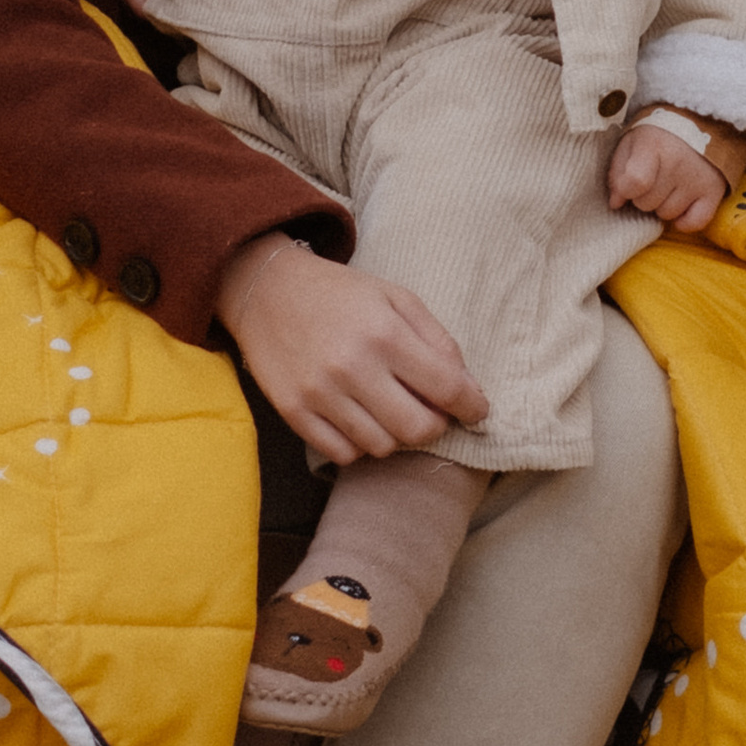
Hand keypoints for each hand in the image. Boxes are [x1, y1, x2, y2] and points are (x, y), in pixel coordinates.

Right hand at [214, 233, 489, 465]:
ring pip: (381, 447)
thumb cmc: (341, 294)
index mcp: (385, 333)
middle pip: (418, 428)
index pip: (446, 387)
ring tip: (391, 409)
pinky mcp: (294, 412)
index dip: (472, 406)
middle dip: (436, 426)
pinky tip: (360, 418)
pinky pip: (343, 454)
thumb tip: (466, 385)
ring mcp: (320, 394)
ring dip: (396, 434)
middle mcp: (352, 367)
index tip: (478, 410)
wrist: (268, 291)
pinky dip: (359, 444)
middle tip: (432, 411)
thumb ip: (436, 339)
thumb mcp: (396, 297)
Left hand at [607, 122, 731, 234]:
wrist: (699, 123)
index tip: (627, 184)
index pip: (635, 183)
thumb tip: (616, 203)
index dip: (625, 189)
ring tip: (669, 185)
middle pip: (647, 203)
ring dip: (663, 204)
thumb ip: (617, 172)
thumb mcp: (631, 143)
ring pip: (667, 215)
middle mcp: (678, 162)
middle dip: (644, 195)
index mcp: (653, 145)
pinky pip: (694, 223)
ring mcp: (698, 178)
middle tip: (652, 178)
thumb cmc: (658, 136)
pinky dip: (685, 220)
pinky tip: (681, 204)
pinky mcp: (715, 191)